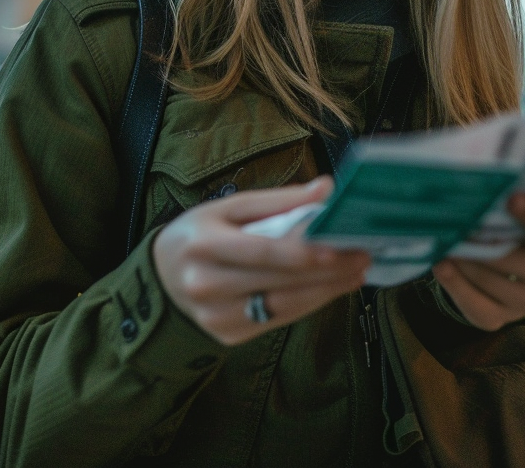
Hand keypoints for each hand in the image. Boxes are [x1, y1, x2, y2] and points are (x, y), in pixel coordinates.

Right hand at [152, 177, 370, 345]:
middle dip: (328, 271)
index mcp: (204, 243)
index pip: (263, 250)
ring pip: (283, 306)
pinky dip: (308, 304)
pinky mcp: (228, 334)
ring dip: (326, 291)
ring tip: (356, 273)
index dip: (304, 252)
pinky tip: (331, 289)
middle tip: (363, 256)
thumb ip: (279, 200)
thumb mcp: (229, 207)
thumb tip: (326, 189)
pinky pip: (277, 320)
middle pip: (279, 281)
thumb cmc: (202, 234)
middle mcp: (206, 283)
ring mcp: (216, 315)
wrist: (161, 277)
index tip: (342, 246)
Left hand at [431, 192, 524, 330]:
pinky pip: (478, 308)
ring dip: (467, 262)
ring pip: (494, 282)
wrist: (488, 267)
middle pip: (519, 262)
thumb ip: (500, 202)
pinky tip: (442, 266)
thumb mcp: (506, 214)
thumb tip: (475, 186)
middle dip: (487, 244)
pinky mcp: (501, 318)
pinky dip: (456, 285)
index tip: (512, 199)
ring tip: (446, 244)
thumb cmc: (500, 229)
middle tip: (462, 226)